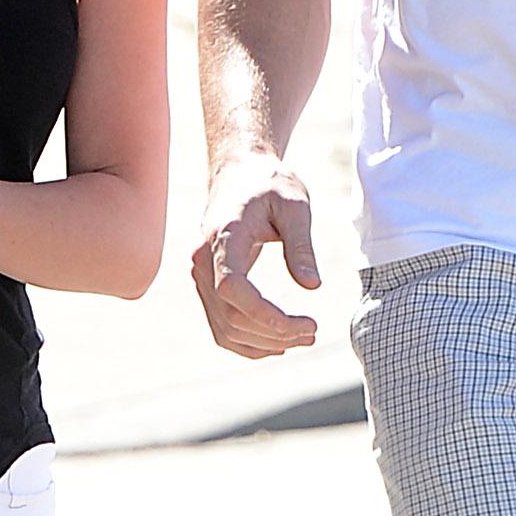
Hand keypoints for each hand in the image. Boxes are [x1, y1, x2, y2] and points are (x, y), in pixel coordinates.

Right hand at [193, 154, 320, 356]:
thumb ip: (301, 245)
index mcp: (224, 236)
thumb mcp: (295, 205)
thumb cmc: (269, 184)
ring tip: (303, 339)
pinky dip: (247, 342)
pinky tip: (278, 343)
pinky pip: (221, 325)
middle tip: (313, 333)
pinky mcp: (207, 283)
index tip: (303, 324)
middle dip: (274, 333)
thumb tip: (312, 286)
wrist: (240, 172)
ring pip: (224, 328)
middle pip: (230, 315)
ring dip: (264, 343)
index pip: (232, 288)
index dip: (264, 314)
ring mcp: (201, 274)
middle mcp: (203, 259)